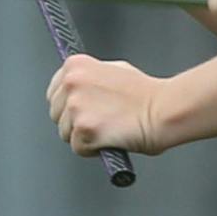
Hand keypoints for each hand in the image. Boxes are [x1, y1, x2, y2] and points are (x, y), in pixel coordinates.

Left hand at [46, 54, 166, 155]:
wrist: (162, 109)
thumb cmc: (145, 93)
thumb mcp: (113, 69)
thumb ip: (90, 77)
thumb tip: (78, 89)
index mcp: (75, 66)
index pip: (53, 92)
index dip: (68, 105)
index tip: (82, 110)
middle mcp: (71, 83)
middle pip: (56, 114)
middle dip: (74, 122)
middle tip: (99, 121)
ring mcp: (76, 107)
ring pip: (64, 133)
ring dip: (83, 137)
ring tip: (107, 129)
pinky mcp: (84, 129)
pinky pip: (78, 148)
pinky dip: (92, 149)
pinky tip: (109, 139)